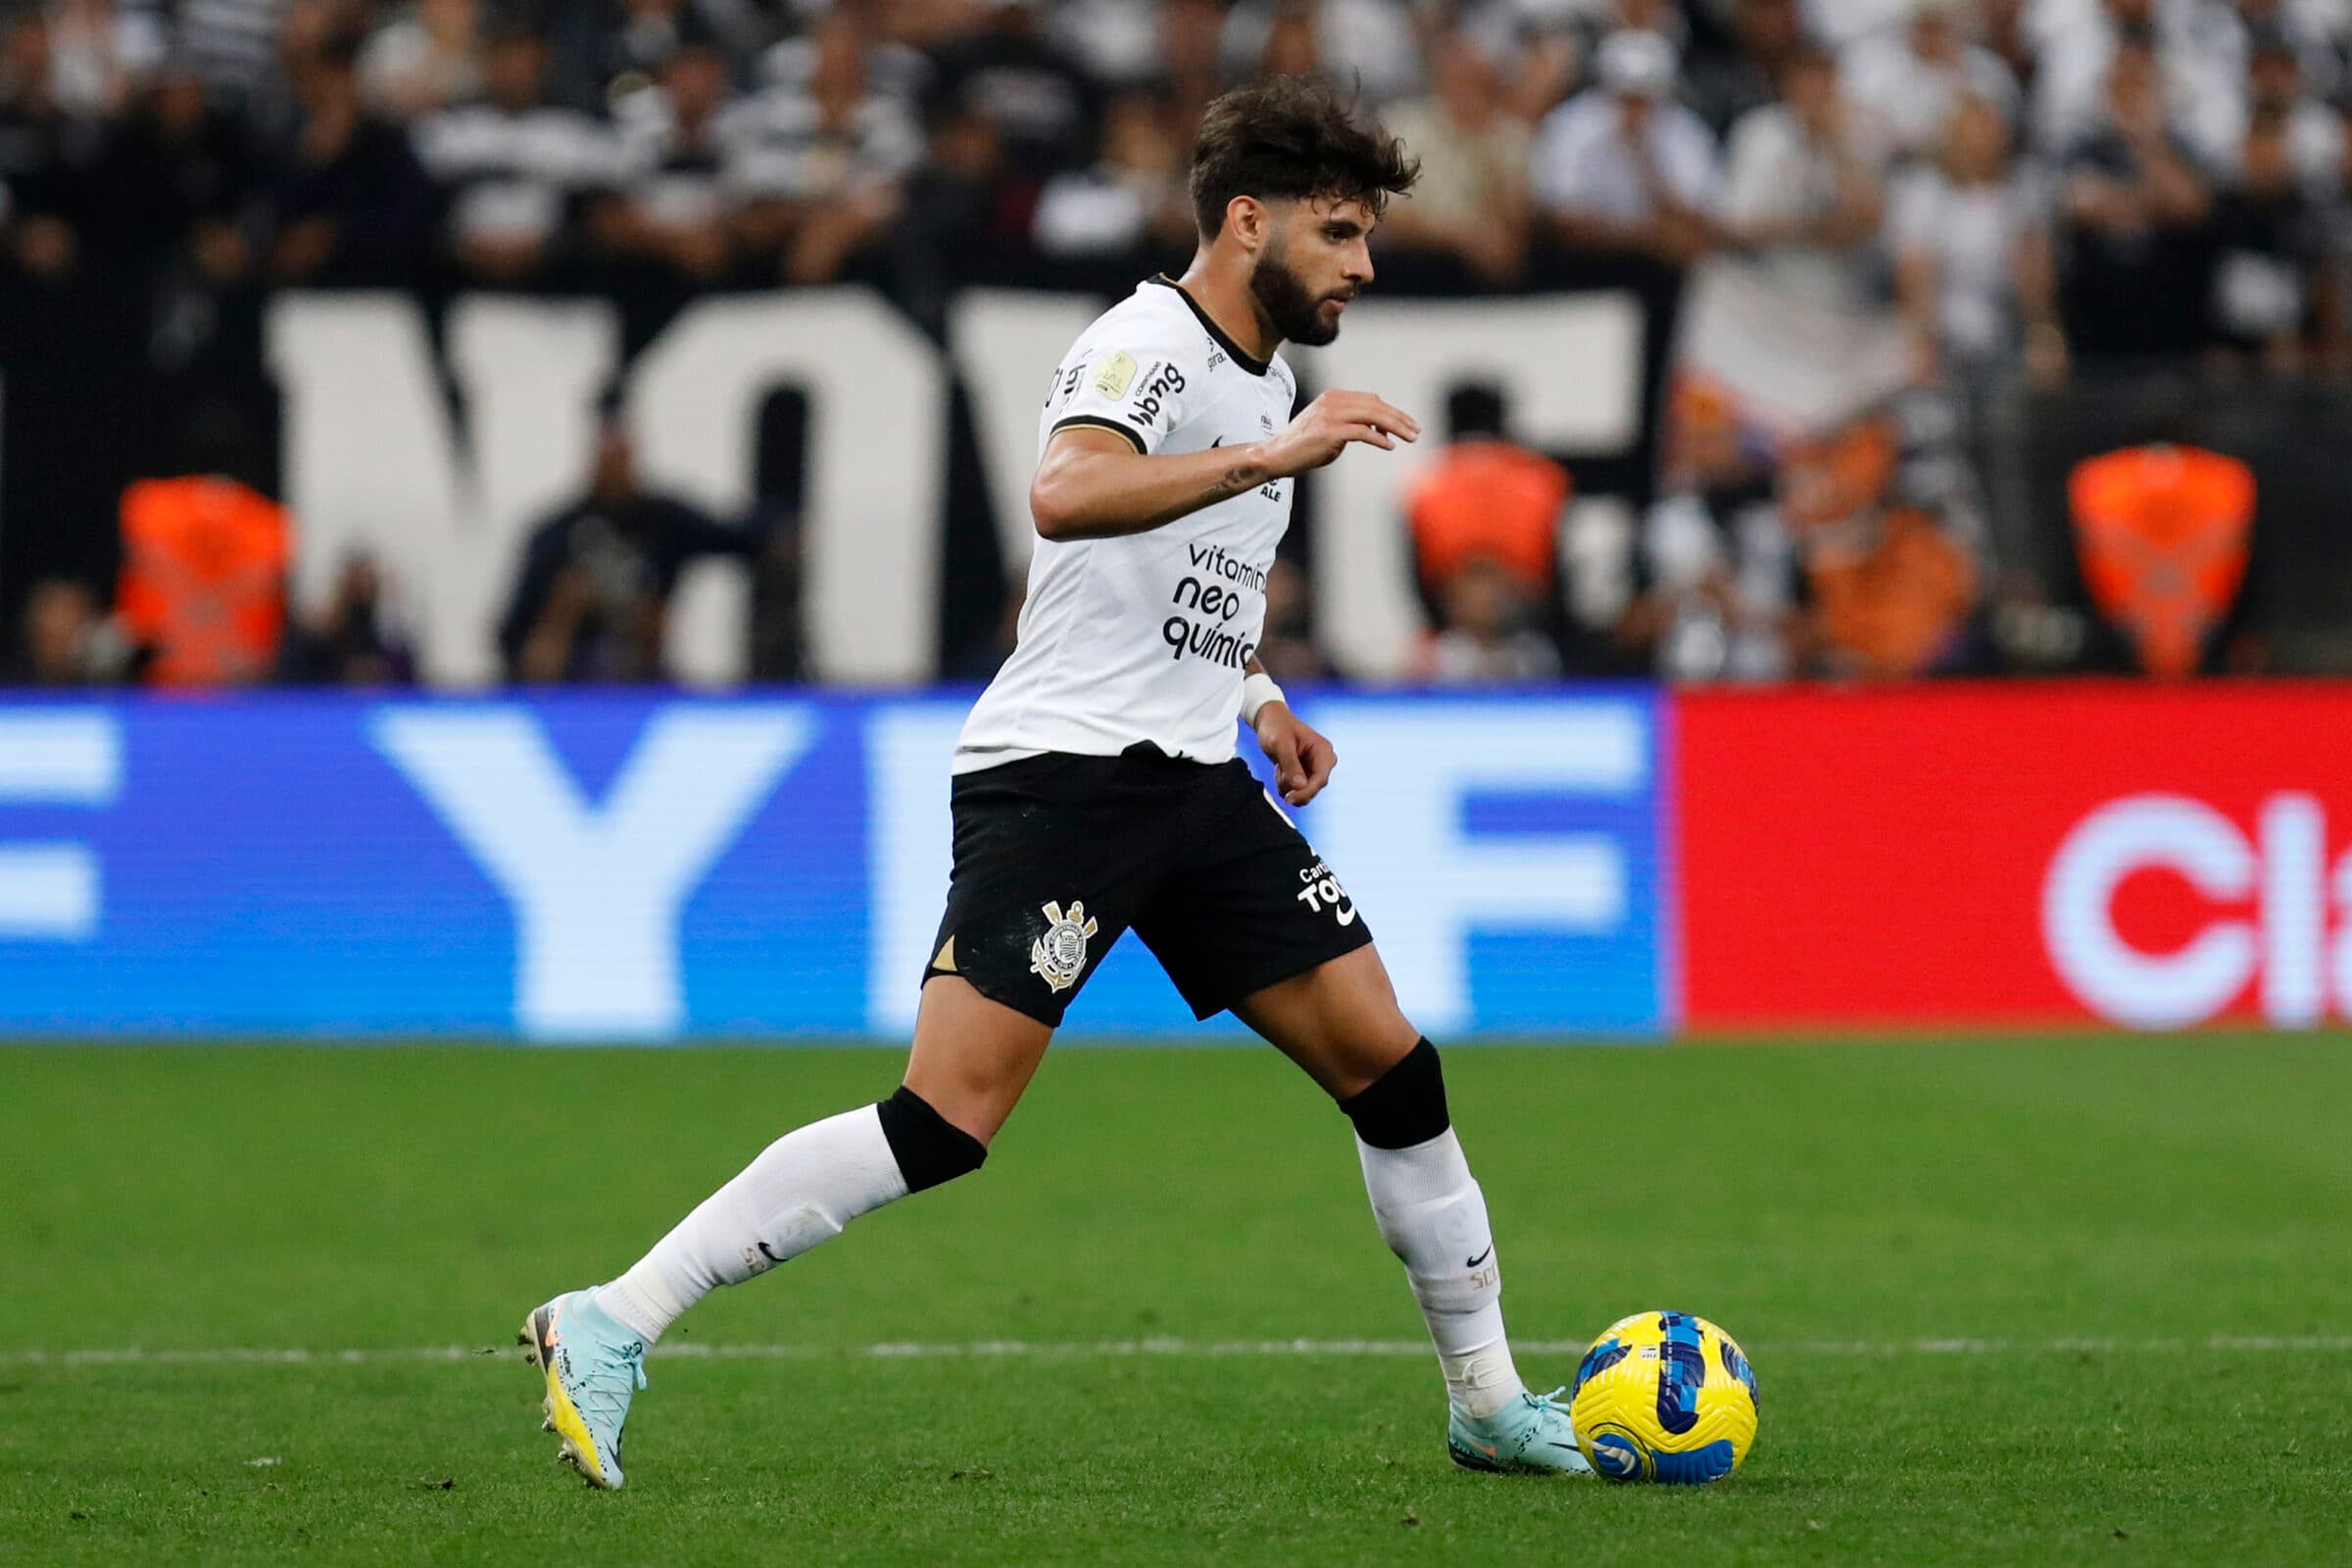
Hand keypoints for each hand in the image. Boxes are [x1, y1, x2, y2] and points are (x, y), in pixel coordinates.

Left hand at [1254, 701, 1335, 805]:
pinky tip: (1280, 770)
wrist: (1270, 720)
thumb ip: (1291, 765)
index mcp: (1323, 750)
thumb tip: (1300, 786)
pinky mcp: (1306, 773)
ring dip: (1287, 785)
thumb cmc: (1276, 726)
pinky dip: (1285, 784)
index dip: (1305, 792)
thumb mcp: (1281, 744)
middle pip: (1313, 788)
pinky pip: (1297, 789)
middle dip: (1293, 786)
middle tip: (1279, 771)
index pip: (1320, 779)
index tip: (1289, 798)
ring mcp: (1315, 768)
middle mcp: (1323, 761)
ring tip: (1279, 767)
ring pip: (1303, 791)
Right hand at [1259, 390, 1418, 477]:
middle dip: (1400, 418)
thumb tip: (1380, 432)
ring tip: (1410, 438)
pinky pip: (1362, 432)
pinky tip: (1389, 446)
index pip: (1371, 400)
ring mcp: (1332, 415)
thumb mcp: (1331, 429)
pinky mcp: (1330, 431)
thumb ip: (1353, 425)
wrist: (1276, 455)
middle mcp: (1334, 401)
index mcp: (1334, 397)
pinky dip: (1379, 439)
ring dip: (1396, 427)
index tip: (1407, 424)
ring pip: (1373, 416)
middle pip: (1376, 405)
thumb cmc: (1303, 446)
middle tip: (1416, 431)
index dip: (1392, 412)